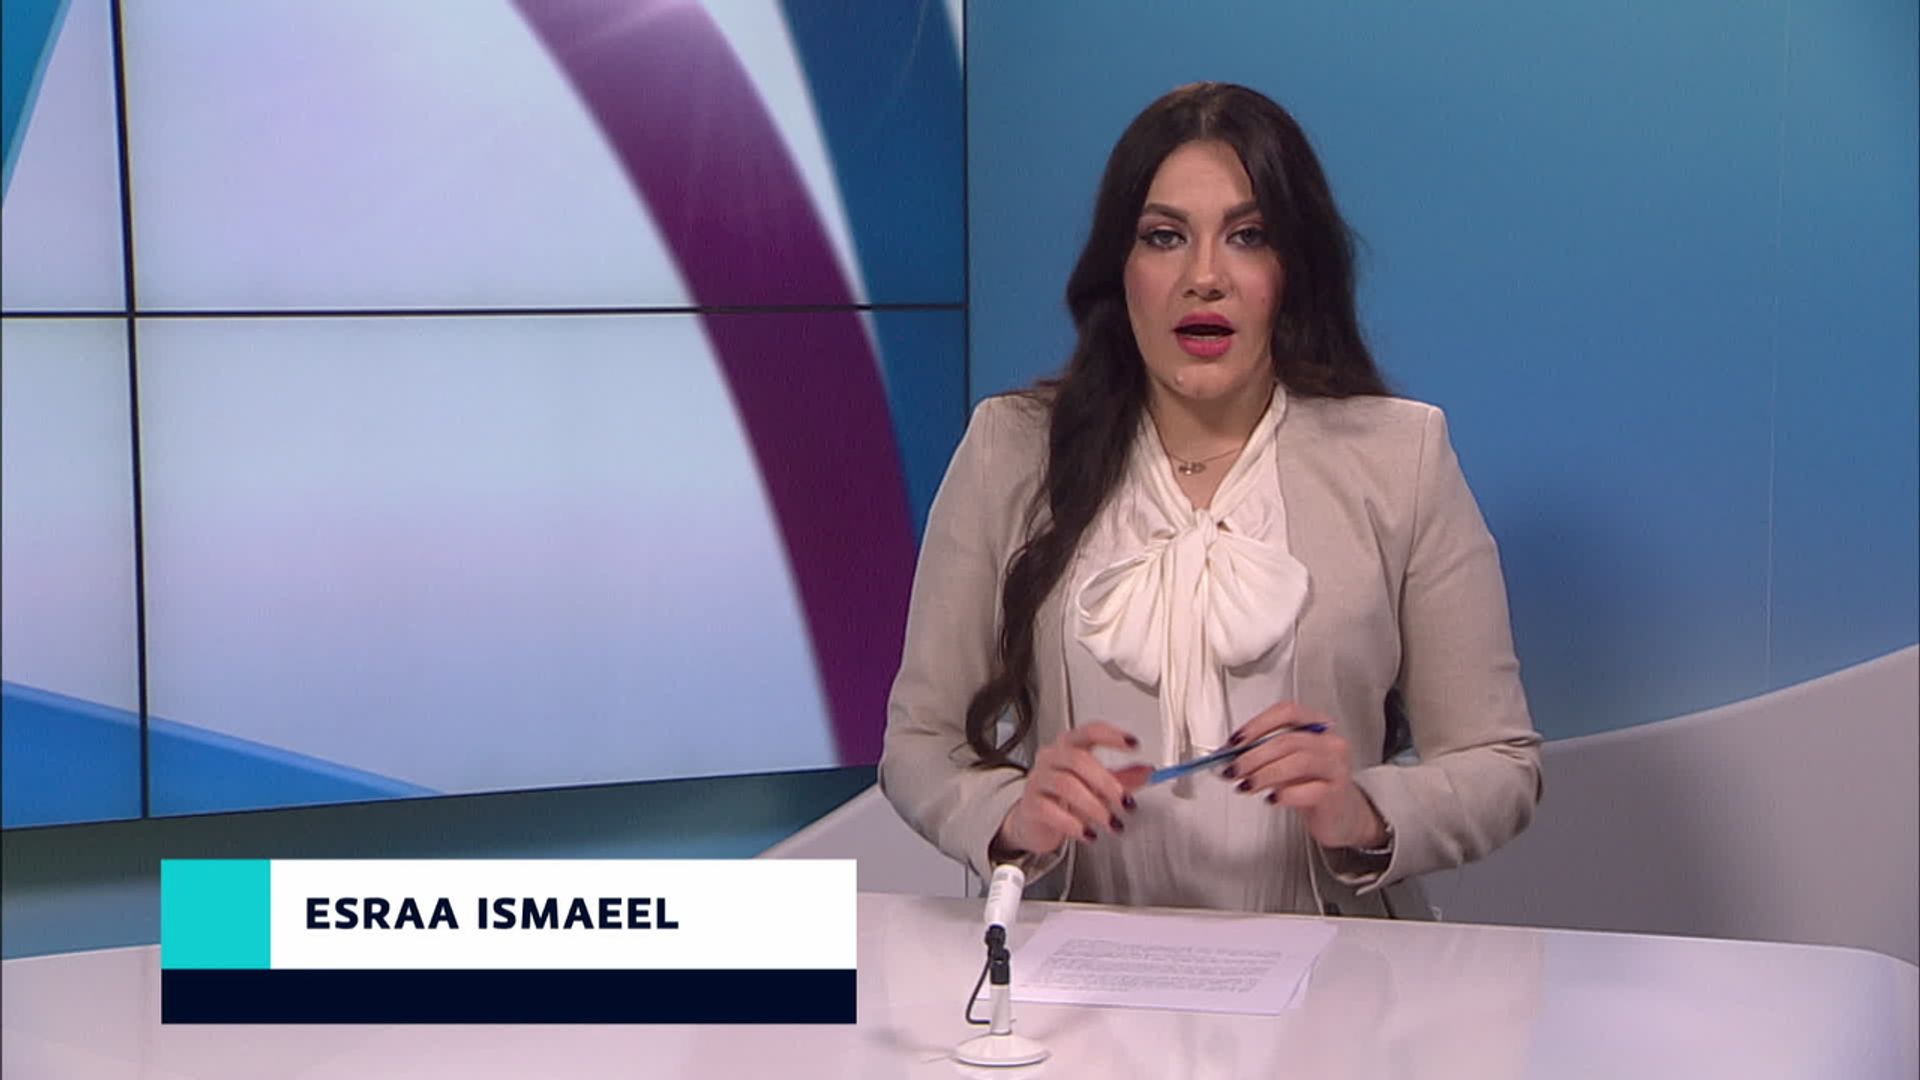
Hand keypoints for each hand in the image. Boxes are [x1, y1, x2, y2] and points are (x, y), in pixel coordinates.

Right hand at [995, 722, 1151, 856]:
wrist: (1035, 822)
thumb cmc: (1064, 798)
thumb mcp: (1097, 786)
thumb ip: (1123, 778)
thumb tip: (1149, 772)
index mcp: (1069, 746)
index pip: (1089, 731)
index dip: (1111, 735)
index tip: (1133, 744)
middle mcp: (1051, 758)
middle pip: (1078, 759)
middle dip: (1106, 782)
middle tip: (1125, 802)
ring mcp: (1038, 780)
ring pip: (1066, 785)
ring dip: (1094, 806)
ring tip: (1111, 823)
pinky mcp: (1030, 805)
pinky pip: (1050, 810)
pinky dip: (1073, 824)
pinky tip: (1088, 834)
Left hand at [1223, 703, 1387, 850]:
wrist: (1340, 816)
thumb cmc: (1311, 785)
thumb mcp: (1286, 764)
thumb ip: (1263, 754)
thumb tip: (1229, 755)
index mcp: (1317, 726)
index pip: (1287, 712)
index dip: (1257, 724)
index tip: (1234, 742)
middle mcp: (1331, 743)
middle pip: (1288, 740)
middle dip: (1253, 756)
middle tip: (1233, 770)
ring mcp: (1337, 767)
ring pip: (1299, 761)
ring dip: (1265, 774)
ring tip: (1247, 786)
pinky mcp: (1337, 794)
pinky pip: (1310, 790)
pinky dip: (1285, 794)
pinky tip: (1272, 799)